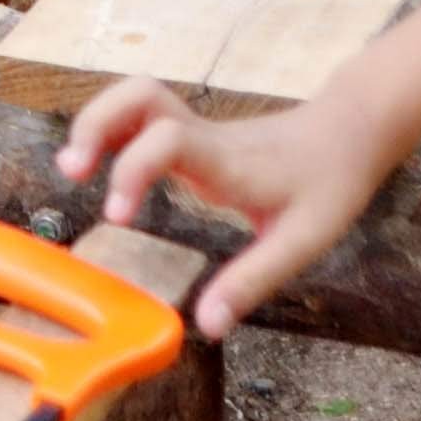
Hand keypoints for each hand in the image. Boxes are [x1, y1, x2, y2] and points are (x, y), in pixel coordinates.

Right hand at [54, 79, 391, 335]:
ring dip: (96, 122)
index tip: (117, 217)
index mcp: (228, 161)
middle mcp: (205, 135)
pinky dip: (110, 130)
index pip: (168, 140)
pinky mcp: (192, 133)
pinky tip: (99, 164)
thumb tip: (206, 325)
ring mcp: (196, 128)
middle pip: (138, 95)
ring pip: (133, 96)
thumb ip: (251, 281)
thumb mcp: (301, 242)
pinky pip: (140, 116)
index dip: (133, 170)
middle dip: (95, 125)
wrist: (349, 133)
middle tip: (72, 170)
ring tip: (73, 167)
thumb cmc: (327, 184)